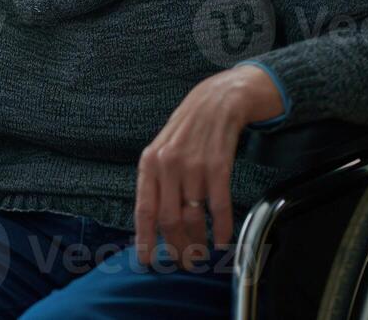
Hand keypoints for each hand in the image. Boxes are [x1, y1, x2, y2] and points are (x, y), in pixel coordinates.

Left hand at [133, 64, 282, 268]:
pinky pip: (219, 207)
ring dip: (198, 243)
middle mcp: (168, 166)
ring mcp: (194, 167)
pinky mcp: (219, 167)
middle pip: (169, 219)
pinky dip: (222, 229)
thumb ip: (156, 183)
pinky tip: (223, 241)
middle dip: (176, 247)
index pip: (144, 209)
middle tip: (184, 264)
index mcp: (149, 164)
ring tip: (202, 256)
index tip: (146, 262)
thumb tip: (152, 223)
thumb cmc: (185, 133)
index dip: (144, 238)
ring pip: (194, 217)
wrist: (215, 103)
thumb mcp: (161, 152)